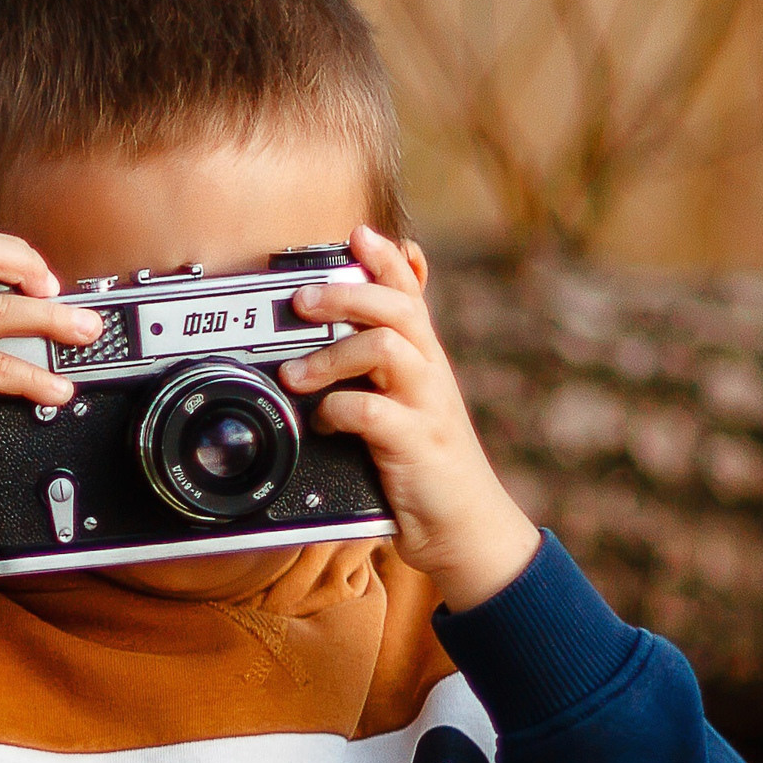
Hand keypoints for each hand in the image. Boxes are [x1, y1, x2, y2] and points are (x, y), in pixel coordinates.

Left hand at [278, 225, 540, 610]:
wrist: (467, 529)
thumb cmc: (425, 467)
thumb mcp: (408, 408)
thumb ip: (380, 372)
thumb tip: (339, 338)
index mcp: (426, 360)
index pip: (410, 293)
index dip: (386, 259)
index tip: (357, 233)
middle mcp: (431, 375)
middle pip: (397, 309)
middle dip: (347, 295)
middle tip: (301, 300)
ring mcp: (427, 408)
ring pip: (387, 349)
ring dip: (333, 355)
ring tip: (295, 373)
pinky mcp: (416, 447)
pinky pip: (374, 413)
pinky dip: (339, 411)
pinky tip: (321, 422)